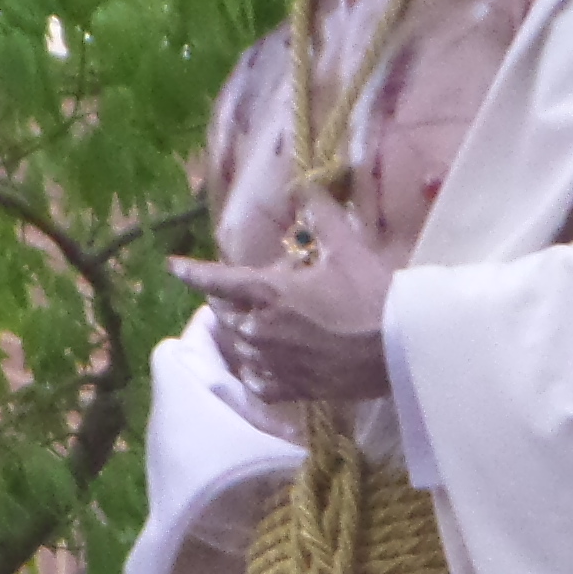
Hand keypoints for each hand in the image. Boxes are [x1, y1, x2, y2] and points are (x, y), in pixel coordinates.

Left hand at [176, 227, 398, 411]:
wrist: (401, 350)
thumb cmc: (372, 296)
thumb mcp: (348, 248)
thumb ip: (321, 214)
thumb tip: (304, 184)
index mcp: (270, 292)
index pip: (218, 280)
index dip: (192, 272)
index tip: (172, 267)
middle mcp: (262, 329)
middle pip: (224, 313)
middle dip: (226, 300)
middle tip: (240, 291)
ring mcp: (274, 362)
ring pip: (239, 347)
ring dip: (242, 333)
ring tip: (255, 324)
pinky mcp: (292, 389)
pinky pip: (258, 381)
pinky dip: (256, 370)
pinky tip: (266, 364)